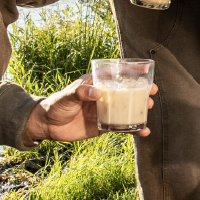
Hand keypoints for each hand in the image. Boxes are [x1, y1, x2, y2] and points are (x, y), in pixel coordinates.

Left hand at [21, 75, 157, 147]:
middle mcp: (104, 96)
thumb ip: (80, 93)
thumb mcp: (67, 96)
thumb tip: (97, 93)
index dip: (132, 70)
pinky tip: (143, 132)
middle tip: (151, 92)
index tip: (146, 68)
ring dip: (139, 108)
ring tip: (148, 108)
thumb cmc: (56, 105)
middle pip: (126, 91)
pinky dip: (133, 129)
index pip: (116, 74)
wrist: (48, 126)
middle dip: (141, 90)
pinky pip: (122, 126)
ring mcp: (105, 111)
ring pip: (127, 108)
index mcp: (96, 83)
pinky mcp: (104, 126)